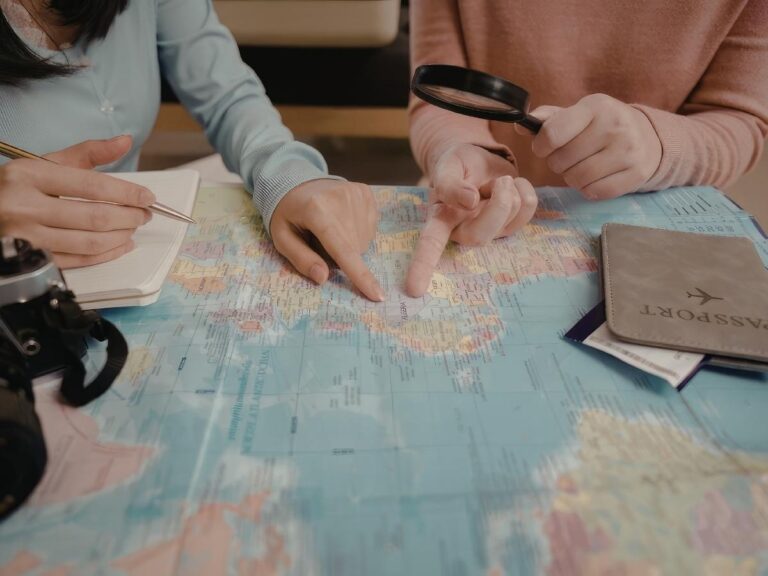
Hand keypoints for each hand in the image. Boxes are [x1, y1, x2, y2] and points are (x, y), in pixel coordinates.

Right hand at [0, 135, 154, 267]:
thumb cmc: (18, 187)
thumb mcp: (45, 163)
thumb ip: (88, 153)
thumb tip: (124, 141)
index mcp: (29, 175)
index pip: (91, 186)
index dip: (126, 194)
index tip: (147, 197)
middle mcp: (24, 206)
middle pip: (95, 217)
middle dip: (129, 217)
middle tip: (145, 214)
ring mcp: (27, 236)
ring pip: (90, 242)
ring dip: (121, 236)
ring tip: (134, 227)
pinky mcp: (32, 258)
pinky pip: (79, 260)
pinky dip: (106, 254)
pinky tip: (121, 245)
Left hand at [270, 179, 384, 301]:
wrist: (299, 182)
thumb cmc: (288, 214)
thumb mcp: (282, 238)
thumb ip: (301, 259)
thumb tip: (323, 278)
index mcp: (316, 210)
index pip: (342, 249)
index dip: (359, 274)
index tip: (377, 296)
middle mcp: (341, 199)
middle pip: (353, 249)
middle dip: (339, 256)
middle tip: (320, 242)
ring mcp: (356, 194)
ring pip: (363, 241)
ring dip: (349, 245)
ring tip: (330, 229)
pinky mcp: (366, 193)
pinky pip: (370, 229)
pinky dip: (357, 232)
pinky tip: (342, 221)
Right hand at [405, 144, 537, 296]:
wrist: (477, 158)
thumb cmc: (456, 166)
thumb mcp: (447, 166)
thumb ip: (450, 183)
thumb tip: (470, 201)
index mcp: (440, 219)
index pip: (430, 245)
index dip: (422, 266)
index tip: (414, 289)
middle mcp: (462, 231)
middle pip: (480, 235)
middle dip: (498, 205)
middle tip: (500, 181)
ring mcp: (489, 231)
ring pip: (510, 216)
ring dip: (510, 189)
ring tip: (494, 182)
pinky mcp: (511, 225)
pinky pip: (528, 207)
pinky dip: (524, 187)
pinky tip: (510, 185)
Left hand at [523, 93, 661, 198]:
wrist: (649, 137)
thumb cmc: (602, 125)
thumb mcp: (578, 113)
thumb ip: (548, 118)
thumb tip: (520, 125)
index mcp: (596, 107)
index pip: (552, 134)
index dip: (540, 146)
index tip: (544, 147)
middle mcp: (615, 127)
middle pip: (562, 160)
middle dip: (557, 162)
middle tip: (568, 157)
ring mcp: (628, 151)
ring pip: (576, 179)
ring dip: (571, 177)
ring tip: (581, 166)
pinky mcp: (636, 174)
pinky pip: (594, 192)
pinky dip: (588, 189)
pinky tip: (595, 176)